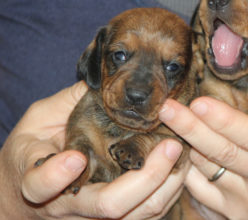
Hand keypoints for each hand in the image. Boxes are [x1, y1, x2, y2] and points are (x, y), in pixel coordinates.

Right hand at [0, 82, 186, 218]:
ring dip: (164, 185)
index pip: (39, 186)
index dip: (56, 175)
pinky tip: (179, 169)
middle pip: (108, 205)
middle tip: (170, 146)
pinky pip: (146, 216)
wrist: (28, 189)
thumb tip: (102, 80)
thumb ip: (66, 103)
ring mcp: (93, 216)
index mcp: (37, 178)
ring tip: (181, 152)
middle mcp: (68, 205)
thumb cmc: (33, 147)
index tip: (76, 157)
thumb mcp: (40, 119)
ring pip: (135, 215)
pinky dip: (167, 193)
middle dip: (145, 178)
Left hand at [159, 78, 247, 218]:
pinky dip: (189, 173)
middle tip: (166, 108)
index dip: (224, 120)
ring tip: (172, 123)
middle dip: (190, 129)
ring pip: (207, 173)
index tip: (198, 102)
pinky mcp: (238, 216)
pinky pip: (202, 195)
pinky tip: (182, 153)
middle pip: (222, 154)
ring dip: (188, 148)